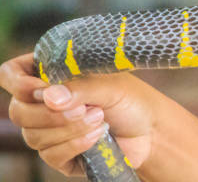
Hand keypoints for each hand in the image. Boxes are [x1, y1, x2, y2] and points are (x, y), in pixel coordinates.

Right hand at [0, 53, 155, 175]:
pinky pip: (50, 154)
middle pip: (17, 111)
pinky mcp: (59, 155)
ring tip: (100, 118)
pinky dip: (74, 144)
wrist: (151, 130)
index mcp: (51, 75)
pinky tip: (98, 135)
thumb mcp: (111, 84)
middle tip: (84, 107)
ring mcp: (49, 130)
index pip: (12, 75)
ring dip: (70, 128)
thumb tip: (50, 96)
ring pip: (33, 135)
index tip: (43, 88)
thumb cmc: (131, 99)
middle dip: (51, 112)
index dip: (20, 83)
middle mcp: (44, 103)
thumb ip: (80, 87)